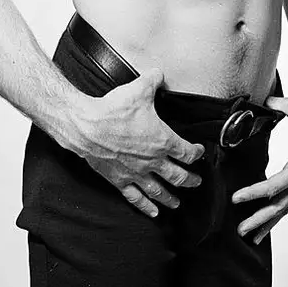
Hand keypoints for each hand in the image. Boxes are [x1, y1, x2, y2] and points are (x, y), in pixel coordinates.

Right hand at [68, 67, 204, 218]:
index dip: (197, 153)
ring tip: (178, 203)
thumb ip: (153, 80)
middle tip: (197, 182)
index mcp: (163, 141)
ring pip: (160, 191)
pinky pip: (136, 198)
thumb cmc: (114, 110)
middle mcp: (153, 161)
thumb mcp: (139, 89)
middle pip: (178, 176)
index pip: (188, 152)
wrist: (87, 127)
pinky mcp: (119, 180)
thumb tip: (159, 73)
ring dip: (171, 197)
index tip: (200, 152)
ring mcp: (137, 173)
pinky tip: (153, 213)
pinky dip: (146, 207)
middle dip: (190, 180)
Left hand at [232, 96, 287, 243]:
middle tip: (239, 229)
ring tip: (250, 236)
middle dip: (258, 219)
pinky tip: (265, 226)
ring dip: (266, 223)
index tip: (237, 198)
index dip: (254, 193)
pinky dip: (275, 216)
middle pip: (277, 206)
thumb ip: (285, 106)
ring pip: (283, 209)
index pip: (274, 186)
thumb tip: (268, 100)